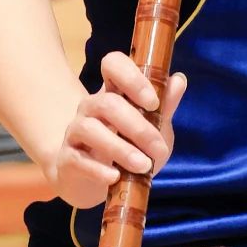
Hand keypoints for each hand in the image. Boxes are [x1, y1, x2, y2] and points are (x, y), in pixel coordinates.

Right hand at [44, 51, 186, 208]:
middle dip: (137, 126)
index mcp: (113, 92)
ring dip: (121, 149)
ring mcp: (76, 131)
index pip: (113, 64)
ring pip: (91, 129)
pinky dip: (98, 169)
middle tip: (158, 148)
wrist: (94, 182)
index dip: (132, 77)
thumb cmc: (129, 148)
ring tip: (143, 166)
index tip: (153, 102)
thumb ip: (165, 106)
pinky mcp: (67, 158)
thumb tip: (179, 80)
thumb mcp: (153, 128)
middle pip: (106, 103)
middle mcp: (91, 107)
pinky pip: (78, 159)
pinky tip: (115, 177)